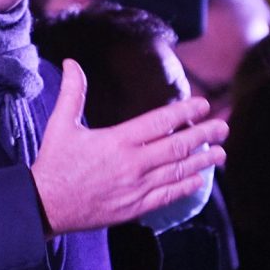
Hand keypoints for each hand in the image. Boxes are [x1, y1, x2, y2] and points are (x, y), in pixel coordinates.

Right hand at [30, 63, 226, 235]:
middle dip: (204, 135)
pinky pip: (168, 196)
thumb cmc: (54, 163)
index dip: (185, 112)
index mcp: (117, 140)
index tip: (203, 104)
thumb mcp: (60, 124)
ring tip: (221, 152)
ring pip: (178, 172)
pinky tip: (199, 180)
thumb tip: (72, 62)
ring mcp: (136, 187)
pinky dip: (186, 187)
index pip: (160, 122)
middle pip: (177, 146)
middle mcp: (133, 164)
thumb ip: (72, 92)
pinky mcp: (135, 207)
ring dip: (202, 161)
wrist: (45, 206)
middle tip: (224, 126)